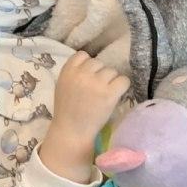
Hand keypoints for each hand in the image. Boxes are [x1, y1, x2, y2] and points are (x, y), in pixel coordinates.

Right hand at [40, 52, 131, 181]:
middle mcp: (82, 74)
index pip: (82, 55)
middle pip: (98, 63)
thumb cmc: (67, 111)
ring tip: (104, 95)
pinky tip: (115, 95)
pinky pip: (123, 80)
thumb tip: (93, 65)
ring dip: (110, 81)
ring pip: (111, 71)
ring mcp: (96, 83)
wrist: (72, 131)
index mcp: (67, 71)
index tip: (88, 77)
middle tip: (96, 89)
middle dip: (99, 74)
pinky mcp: (109, 93)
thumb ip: (74, 73)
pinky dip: (122, 86)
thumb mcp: (63, 85)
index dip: (87, 65)